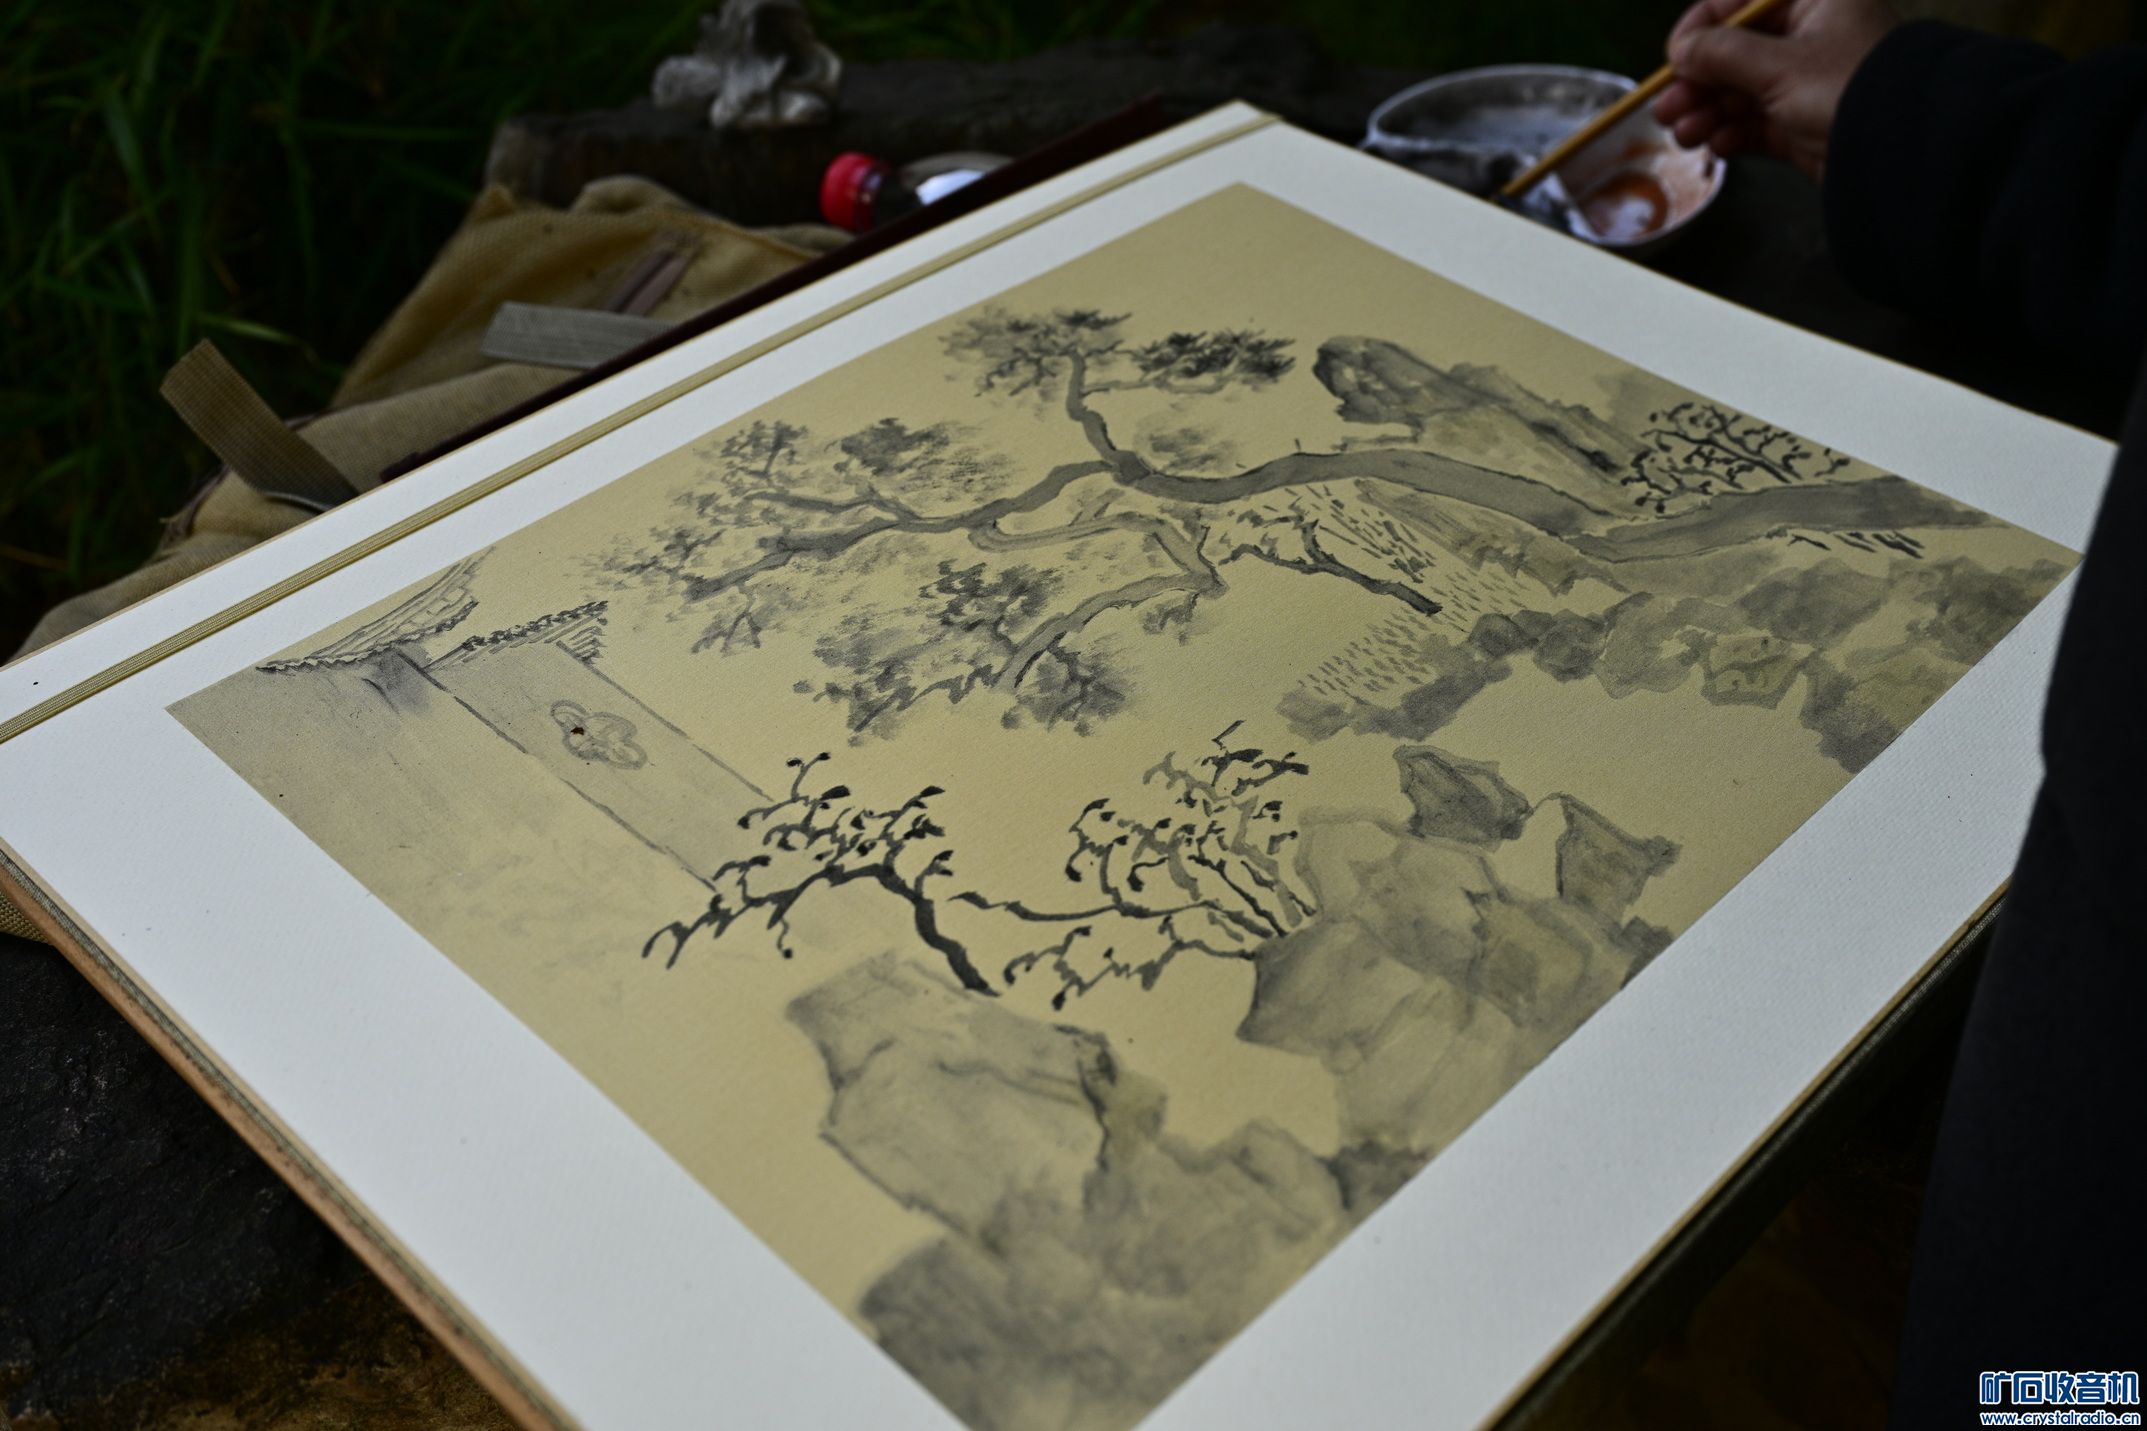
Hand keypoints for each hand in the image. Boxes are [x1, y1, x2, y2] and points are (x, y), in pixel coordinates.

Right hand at [1652, 0, 1897, 180]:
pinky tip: (1715, 145)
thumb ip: (1722, 54)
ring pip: (1741, 90)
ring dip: (1707, 112)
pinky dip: (1732, 133)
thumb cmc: (1849, 89)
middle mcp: (1811, 35)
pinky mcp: (1804, 123)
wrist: (1903, 152)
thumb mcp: (1779, 65)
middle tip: (1665, 110)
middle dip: (1698, 82)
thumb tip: (1682, 50)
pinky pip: (1756, 123)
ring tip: (1684, 134)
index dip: (1700, 29)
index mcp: (1814, 0)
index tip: (1673, 60)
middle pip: (1735, 51)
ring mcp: (1807, 81)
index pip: (1740, 2)